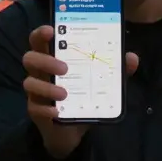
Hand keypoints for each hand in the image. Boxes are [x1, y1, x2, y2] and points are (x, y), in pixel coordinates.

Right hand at [22, 25, 138, 159]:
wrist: (72, 130)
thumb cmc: (82, 97)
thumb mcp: (100, 83)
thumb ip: (114, 70)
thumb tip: (132, 58)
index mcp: (53, 59)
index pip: (40, 40)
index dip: (41, 33)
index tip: (51, 30)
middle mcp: (41, 73)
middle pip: (30, 58)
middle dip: (45, 60)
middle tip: (65, 68)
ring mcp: (36, 92)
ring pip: (29, 83)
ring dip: (46, 87)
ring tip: (64, 94)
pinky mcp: (35, 111)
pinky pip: (35, 108)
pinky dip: (46, 109)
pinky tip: (57, 112)